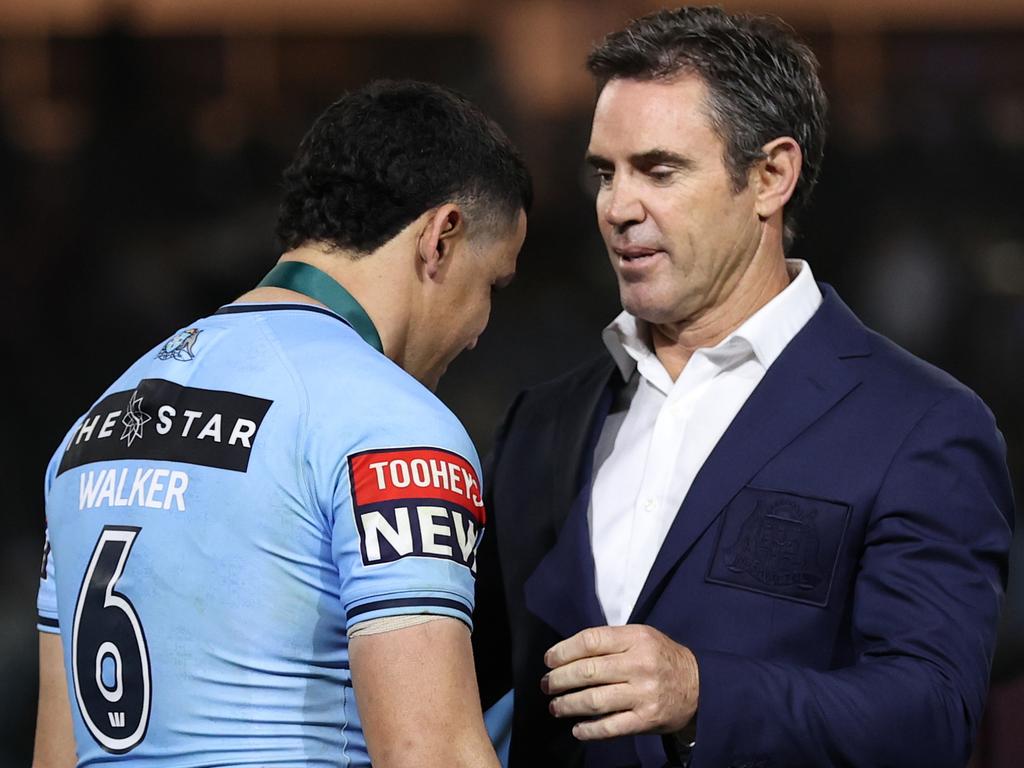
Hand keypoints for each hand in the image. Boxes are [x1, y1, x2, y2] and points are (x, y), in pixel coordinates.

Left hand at [541, 624, 698, 740]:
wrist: (701, 686)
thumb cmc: (662, 658)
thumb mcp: (642, 637)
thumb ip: (610, 641)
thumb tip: (568, 653)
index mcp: (636, 638)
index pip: (590, 641)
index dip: (563, 651)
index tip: (549, 660)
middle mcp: (639, 664)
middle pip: (588, 671)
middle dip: (559, 679)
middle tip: (547, 684)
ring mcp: (643, 694)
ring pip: (594, 700)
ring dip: (568, 704)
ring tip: (555, 706)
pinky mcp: (647, 719)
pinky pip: (611, 727)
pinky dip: (590, 730)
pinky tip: (577, 729)